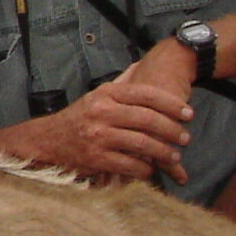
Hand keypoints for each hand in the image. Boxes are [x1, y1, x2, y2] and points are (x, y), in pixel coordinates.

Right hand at [0, 68, 193, 185]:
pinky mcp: (96, 158)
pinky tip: (151, 169)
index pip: (146, 94)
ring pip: (143, 144)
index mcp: (106, 94)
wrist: (47, 141)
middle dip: (173, 130)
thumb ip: (120, 85)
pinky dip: (145, 169)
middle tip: (186, 137)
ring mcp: (98, 136)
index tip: (188, 113)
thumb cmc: (79, 119)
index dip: (172, 104)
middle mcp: (102, 112)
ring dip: (164, 152)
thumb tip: (140, 66)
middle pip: (149, 120)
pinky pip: (131, 164)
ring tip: (174, 155)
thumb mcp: (96, 96)